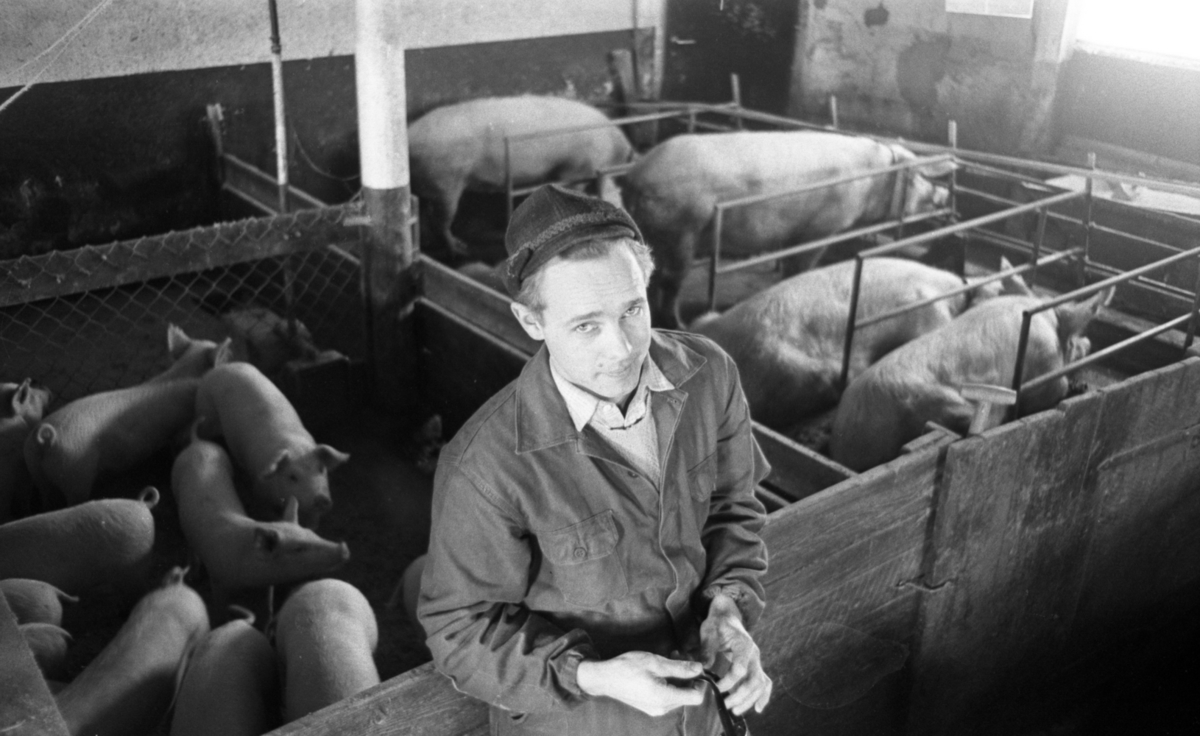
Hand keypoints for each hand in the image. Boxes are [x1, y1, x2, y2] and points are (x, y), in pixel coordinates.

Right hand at [576, 651, 705, 716]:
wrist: (604, 678)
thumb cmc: (627, 668)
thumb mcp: (656, 662)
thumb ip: (680, 667)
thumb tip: (701, 669)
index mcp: (665, 698)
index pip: (696, 697)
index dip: (701, 682)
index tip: (696, 667)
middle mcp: (662, 707)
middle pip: (687, 694)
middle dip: (688, 675)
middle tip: (681, 656)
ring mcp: (656, 708)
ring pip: (677, 693)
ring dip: (678, 676)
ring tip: (670, 657)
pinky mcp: (650, 705)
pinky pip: (667, 695)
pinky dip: (669, 681)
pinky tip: (661, 667)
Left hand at [700, 593, 772, 715]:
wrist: (727, 616)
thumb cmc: (717, 623)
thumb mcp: (708, 631)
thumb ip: (707, 649)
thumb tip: (704, 668)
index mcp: (743, 643)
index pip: (740, 668)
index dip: (729, 681)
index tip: (716, 688)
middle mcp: (754, 653)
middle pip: (754, 679)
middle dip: (741, 695)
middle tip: (726, 705)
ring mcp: (756, 661)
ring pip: (760, 684)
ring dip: (749, 699)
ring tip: (735, 710)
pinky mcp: (755, 666)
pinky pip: (764, 682)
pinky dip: (763, 696)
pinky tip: (757, 708)